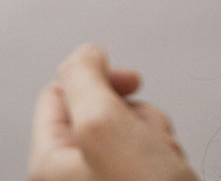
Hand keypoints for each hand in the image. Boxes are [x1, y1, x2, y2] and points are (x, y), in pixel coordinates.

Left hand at [28, 43, 198, 180]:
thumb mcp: (103, 125)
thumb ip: (85, 78)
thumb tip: (83, 53)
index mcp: (49, 164)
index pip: (59, 94)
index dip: (97, 77)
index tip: (129, 82)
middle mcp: (71, 178)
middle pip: (100, 110)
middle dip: (134, 113)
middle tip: (145, 134)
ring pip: (129, 131)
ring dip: (154, 135)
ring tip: (163, 161)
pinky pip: (147, 155)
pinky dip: (164, 156)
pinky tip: (171, 171)